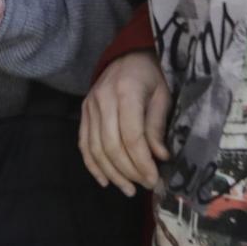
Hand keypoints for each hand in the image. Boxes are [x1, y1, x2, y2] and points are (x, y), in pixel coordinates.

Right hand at [80, 50, 169, 197]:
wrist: (128, 56)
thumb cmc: (150, 76)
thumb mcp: (162, 95)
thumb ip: (157, 125)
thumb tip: (160, 157)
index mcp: (126, 91)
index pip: (131, 136)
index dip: (142, 162)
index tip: (155, 179)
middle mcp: (102, 99)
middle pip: (112, 145)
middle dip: (130, 171)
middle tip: (146, 186)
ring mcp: (89, 106)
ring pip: (96, 149)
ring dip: (112, 173)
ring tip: (129, 190)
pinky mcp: (83, 112)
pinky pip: (84, 144)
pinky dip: (93, 166)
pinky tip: (105, 181)